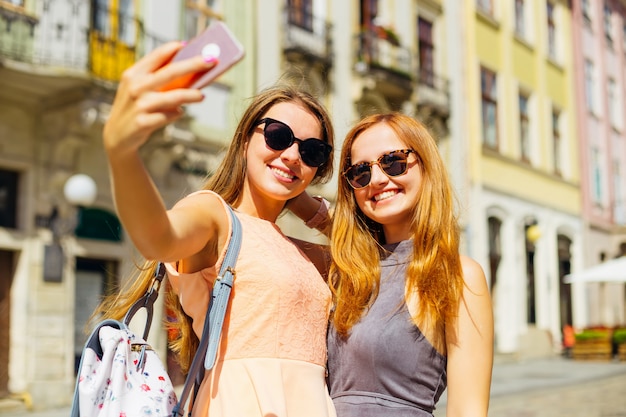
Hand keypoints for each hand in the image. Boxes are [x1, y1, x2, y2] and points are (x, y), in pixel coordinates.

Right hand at [103, 42, 216, 156]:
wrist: (117, 136)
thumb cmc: (135, 108)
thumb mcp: (138, 89)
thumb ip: (157, 79)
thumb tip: (190, 72)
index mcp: (133, 74)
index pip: (157, 56)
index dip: (174, 48)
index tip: (191, 44)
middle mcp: (135, 87)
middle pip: (171, 72)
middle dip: (194, 64)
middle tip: (211, 61)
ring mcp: (140, 105)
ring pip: (174, 96)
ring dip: (192, 95)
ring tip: (202, 96)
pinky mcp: (144, 122)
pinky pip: (170, 115)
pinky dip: (177, 113)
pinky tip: (179, 112)